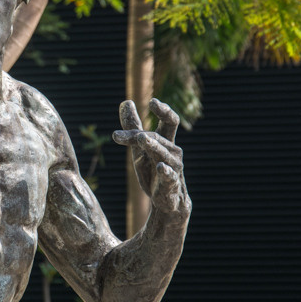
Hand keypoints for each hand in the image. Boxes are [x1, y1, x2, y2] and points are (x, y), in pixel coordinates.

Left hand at [112, 98, 188, 213]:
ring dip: (153, 146)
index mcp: (166, 141)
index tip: (153, 102)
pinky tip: (160, 167)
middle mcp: (173, 151)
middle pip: (159, 137)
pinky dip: (165, 171)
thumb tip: (126, 101)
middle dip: (144, 135)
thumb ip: (132, 126)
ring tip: (142, 139)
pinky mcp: (171, 184)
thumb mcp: (139, 147)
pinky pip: (170, 176)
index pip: (170, 122)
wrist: (166, 200)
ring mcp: (174, 168)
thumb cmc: (153, 169)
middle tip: (135, 132)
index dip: (164, 111)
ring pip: (164, 154)